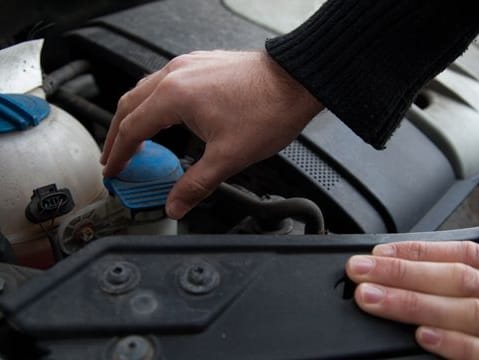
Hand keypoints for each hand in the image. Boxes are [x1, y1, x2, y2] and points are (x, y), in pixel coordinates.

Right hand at [101, 50, 321, 217]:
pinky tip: (163, 115)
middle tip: (113, 156)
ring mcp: (189, 65)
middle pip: (130, 105)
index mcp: (174, 96)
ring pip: (146, 90)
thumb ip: (195, 185)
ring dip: (134, 115)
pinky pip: (166, 81)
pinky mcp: (203, 63)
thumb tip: (175, 206)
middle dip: (117, 134)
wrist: (296, 82)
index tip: (113, 170)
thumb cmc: (268, 110)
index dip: (119, 154)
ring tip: (132, 138)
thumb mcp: (228, 157)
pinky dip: (155, 102)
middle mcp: (176, 74)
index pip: (131, 128)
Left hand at [346, 218, 478, 358]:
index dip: (417, 252)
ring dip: (414, 306)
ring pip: (464, 313)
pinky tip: (425, 337)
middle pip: (454, 279)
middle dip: (402, 274)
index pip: (462, 254)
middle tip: (360, 273)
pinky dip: (459, 346)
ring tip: (373, 299)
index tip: (379, 252)